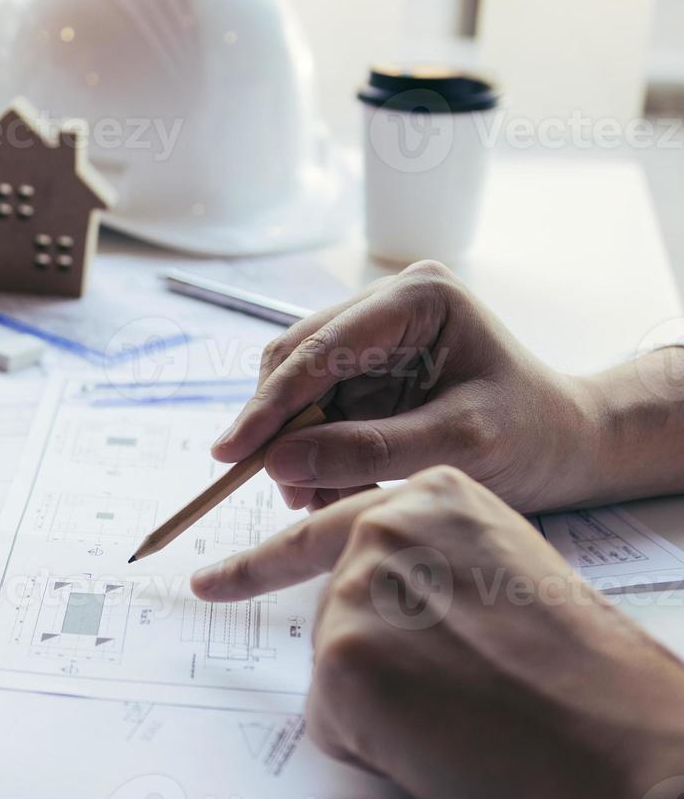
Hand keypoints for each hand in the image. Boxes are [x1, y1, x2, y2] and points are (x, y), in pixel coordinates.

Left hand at [192, 467, 683, 798]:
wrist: (625, 740)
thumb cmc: (581, 672)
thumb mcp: (502, 573)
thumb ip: (427, 567)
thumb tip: (375, 609)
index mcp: (432, 496)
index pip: (321, 528)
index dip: (259, 567)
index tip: (205, 583)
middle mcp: (382, 527)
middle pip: (332, 611)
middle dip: (380, 663)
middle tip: (461, 688)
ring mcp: (355, 588)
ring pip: (334, 669)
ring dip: (383, 705)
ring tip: (465, 710)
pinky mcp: (341, 657)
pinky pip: (330, 721)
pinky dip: (375, 746)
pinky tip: (441, 738)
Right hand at [211, 261, 598, 513]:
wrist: (567, 445)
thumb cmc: (532, 436)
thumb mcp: (457, 445)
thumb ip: (369, 450)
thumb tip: (280, 463)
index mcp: (417, 298)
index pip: (321, 348)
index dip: (270, 403)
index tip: (230, 451)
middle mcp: (386, 304)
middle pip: (296, 359)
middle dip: (278, 427)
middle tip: (275, 489)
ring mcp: (373, 334)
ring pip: (298, 386)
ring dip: (293, 445)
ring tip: (308, 500)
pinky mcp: (366, 367)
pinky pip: (316, 408)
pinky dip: (312, 451)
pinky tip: (325, 488)